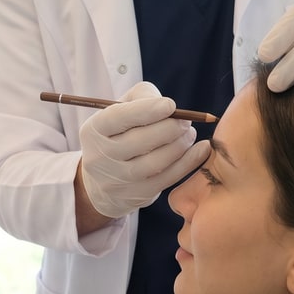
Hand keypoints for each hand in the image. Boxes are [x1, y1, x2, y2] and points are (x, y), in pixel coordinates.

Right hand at [79, 82, 211, 218]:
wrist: (99, 183)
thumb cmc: (116, 135)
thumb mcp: (118, 111)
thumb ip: (141, 98)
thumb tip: (169, 106)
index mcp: (93, 130)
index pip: (118, 118)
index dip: (147, 110)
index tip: (170, 105)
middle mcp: (100, 157)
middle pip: (140, 141)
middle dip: (170, 128)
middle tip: (186, 121)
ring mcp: (117, 180)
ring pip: (156, 161)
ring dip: (180, 145)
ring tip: (189, 134)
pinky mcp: (135, 196)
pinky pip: (167, 178)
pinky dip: (188, 162)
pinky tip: (201, 150)